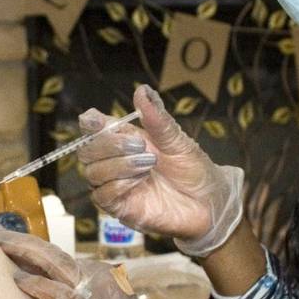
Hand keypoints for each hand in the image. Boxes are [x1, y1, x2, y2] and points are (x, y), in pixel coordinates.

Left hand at [0, 222, 178, 298]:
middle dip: (15, 240)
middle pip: (47, 252)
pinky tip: (16, 280)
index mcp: (96, 275)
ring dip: (19, 252)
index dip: (26, 247)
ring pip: (50, 263)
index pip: (53, 256)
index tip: (2, 239)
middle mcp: (94, 276)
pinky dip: (35, 286)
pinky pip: (57, 295)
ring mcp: (92, 292)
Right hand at [79, 84, 245, 257]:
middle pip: (87, 151)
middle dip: (109, 145)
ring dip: (119, 165)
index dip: (90, 123)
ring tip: (149, 164)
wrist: (210, 202)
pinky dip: (119, 184)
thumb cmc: (193, 170)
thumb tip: (142, 90)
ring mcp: (117, 186)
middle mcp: (117, 163)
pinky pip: (103, 195)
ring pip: (93, 173)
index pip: (95, 129)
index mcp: (127, 141)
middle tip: (142, 146)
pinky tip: (141, 180)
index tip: (94, 120)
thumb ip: (157, 119)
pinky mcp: (121, 208)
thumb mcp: (178, 141)